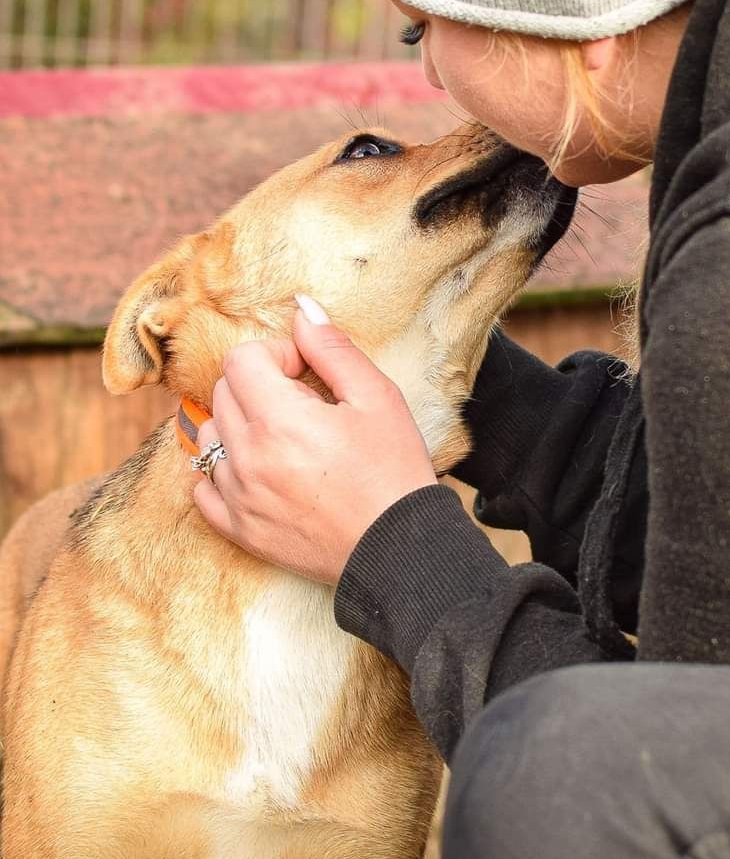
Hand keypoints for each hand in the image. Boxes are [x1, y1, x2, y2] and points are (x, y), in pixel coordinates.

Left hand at [192, 296, 436, 584]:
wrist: (398, 550)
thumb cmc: (393, 471)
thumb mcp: (376, 398)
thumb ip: (332, 348)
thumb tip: (301, 309)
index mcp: (279, 420)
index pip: (242, 360)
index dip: (276, 355)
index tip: (307, 372)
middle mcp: (247, 457)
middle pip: (224, 392)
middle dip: (259, 384)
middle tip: (304, 403)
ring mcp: (237, 497)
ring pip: (210, 436)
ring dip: (240, 424)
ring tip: (285, 437)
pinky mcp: (238, 529)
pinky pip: (202, 488)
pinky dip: (221, 471)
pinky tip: (257, 469)